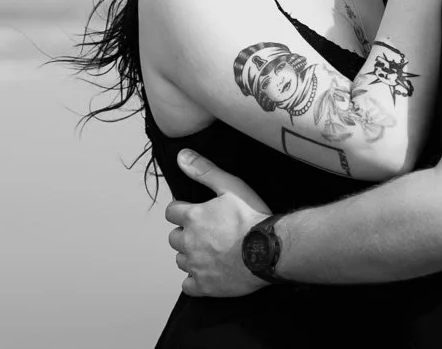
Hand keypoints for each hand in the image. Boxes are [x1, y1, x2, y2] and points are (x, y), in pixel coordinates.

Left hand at [166, 149, 271, 296]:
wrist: (270, 250)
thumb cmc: (252, 218)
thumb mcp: (231, 187)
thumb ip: (204, 171)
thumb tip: (182, 156)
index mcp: (193, 217)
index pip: (172, 213)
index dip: (181, 211)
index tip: (193, 213)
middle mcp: (189, 242)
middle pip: (174, 238)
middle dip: (185, 234)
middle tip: (205, 233)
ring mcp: (196, 266)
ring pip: (180, 260)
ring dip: (190, 256)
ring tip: (210, 252)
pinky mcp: (205, 286)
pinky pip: (188, 286)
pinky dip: (195, 280)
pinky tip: (208, 274)